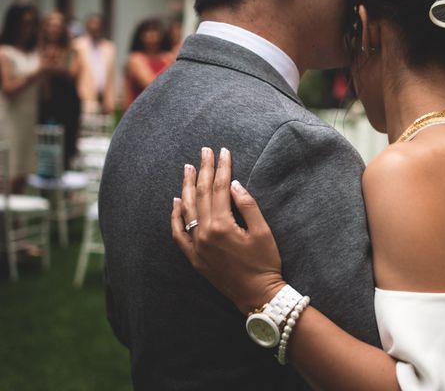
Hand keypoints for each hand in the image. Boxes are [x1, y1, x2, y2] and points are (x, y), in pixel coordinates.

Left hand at [171, 147, 285, 314]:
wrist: (258, 296)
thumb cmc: (265, 263)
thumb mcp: (262, 232)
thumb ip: (247, 205)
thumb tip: (234, 184)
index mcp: (222, 225)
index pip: (219, 188)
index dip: (221, 167)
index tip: (223, 151)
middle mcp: (204, 234)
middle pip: (200, 194)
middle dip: (203, 170)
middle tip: (204, 151)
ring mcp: (196, 246)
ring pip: (187, 209)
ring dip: (186, 186)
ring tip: (187, 168)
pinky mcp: (194, 257)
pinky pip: (178, 233)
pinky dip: (175, 216)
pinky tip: (176, 201)